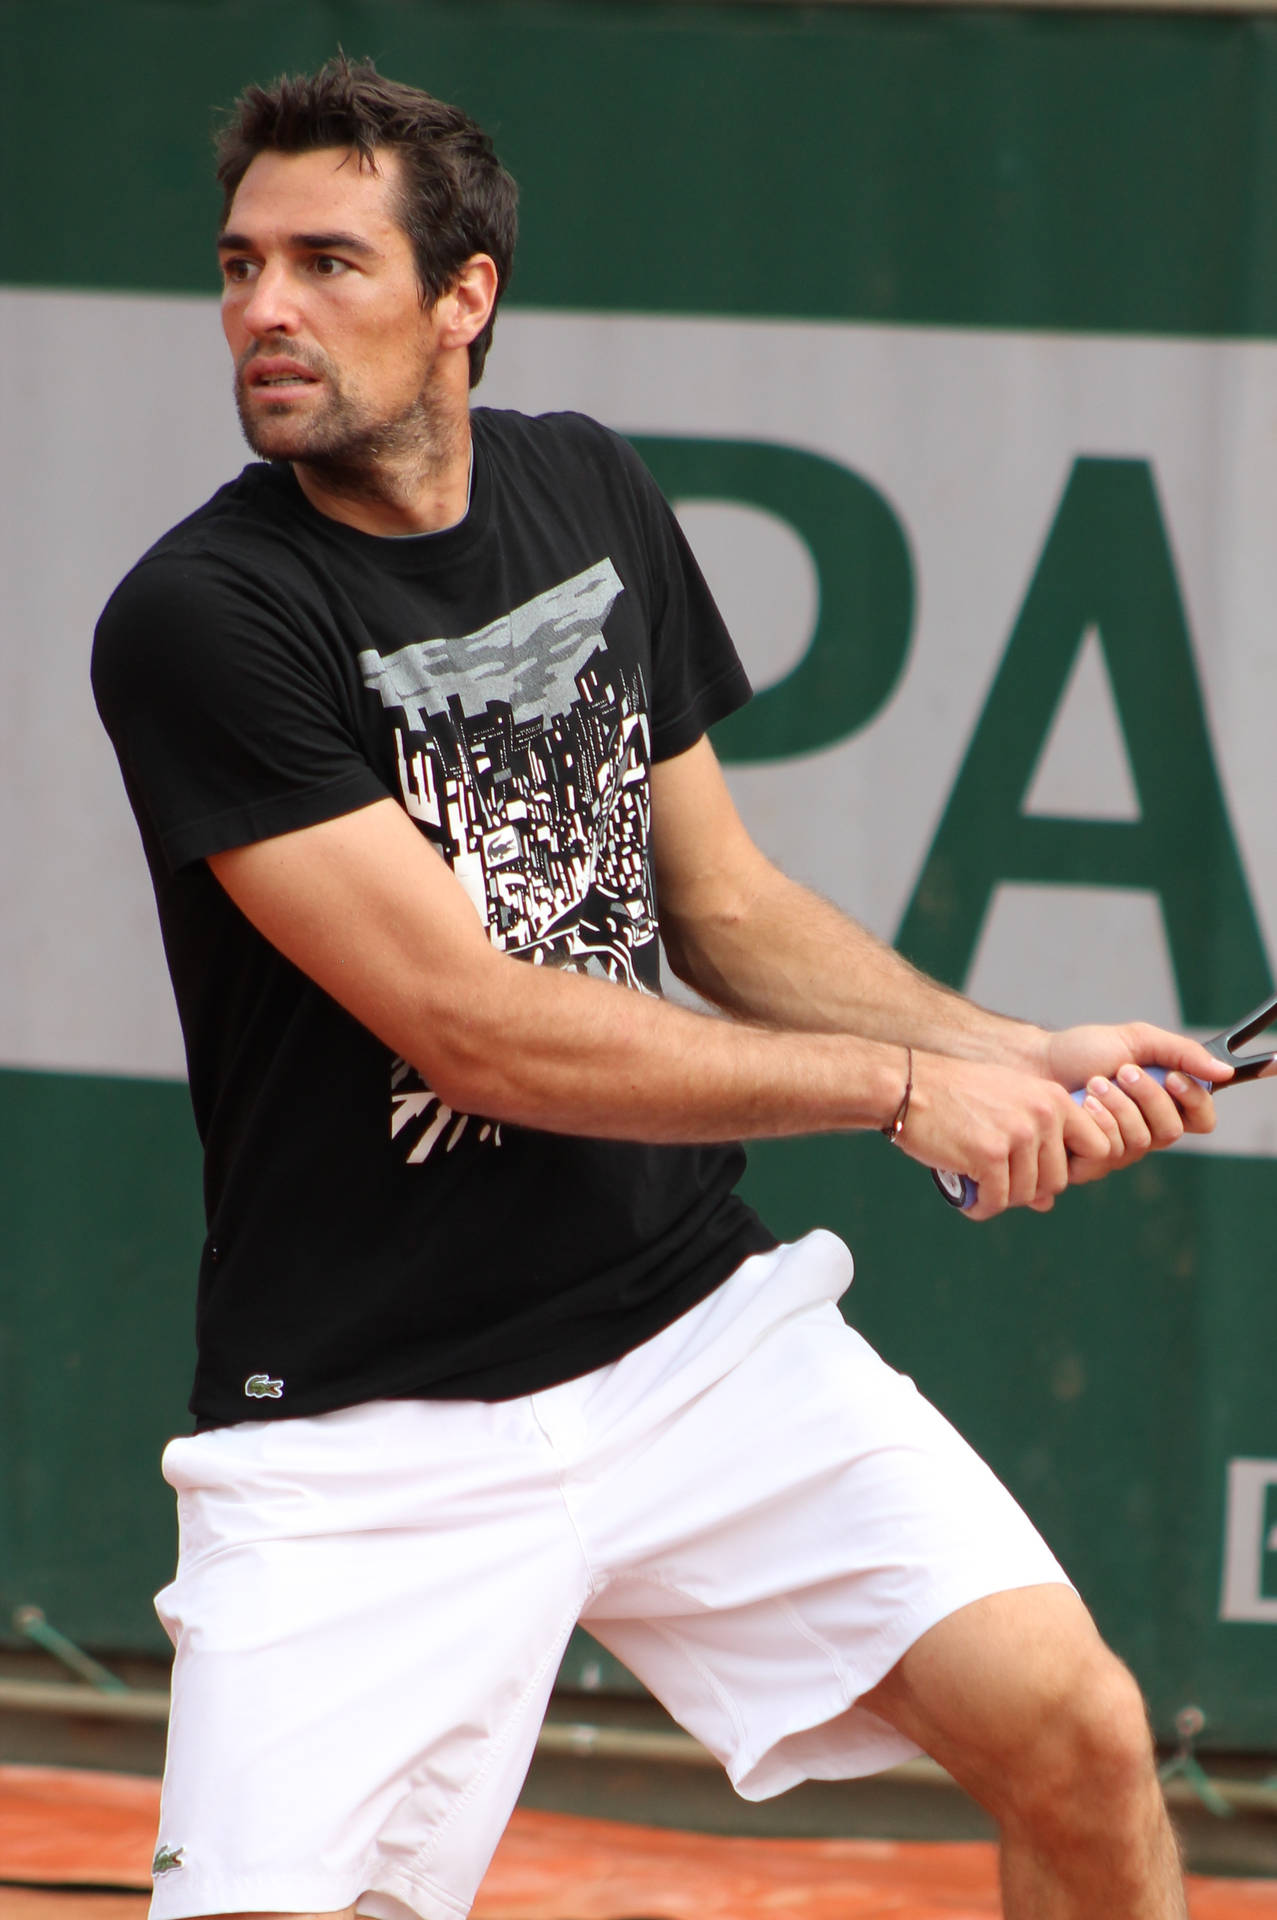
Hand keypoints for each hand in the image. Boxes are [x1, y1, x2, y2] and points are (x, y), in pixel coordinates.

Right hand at [898, 1052, 1113, 1219]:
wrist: (907, 1087)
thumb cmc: (953, 1096)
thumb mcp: (1005, 1107)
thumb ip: (1033, 1146)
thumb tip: (1048, 1204)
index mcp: (1054, 1098)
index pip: (1099, 1147)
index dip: (1074, 1167)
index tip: (1043, 1171)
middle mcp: (1043, 1114)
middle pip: (1059, 1179)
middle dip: (1030, 1189)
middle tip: (1000, 1185)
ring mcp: (1019, 1134)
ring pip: (1028, 1194)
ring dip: (1003, 1199)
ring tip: (981, 1191)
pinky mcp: (990, 1154)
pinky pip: (997, 1200)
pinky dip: (981, 1207)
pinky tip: (968, 1199)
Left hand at [1033, 1021, 1230, 1186]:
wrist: (1036, 1062)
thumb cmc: (1084, 1051)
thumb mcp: (1136, 1039)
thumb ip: (1182, 1052)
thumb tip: (1225, 1070)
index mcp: (1164, 1104)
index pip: (1201, 1119)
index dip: (1193, 1101)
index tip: (1171, 1076)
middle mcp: (1146, 1132)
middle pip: (1169, 1132)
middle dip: (1146, 1098)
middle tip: (1122, 1072)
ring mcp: (1118, 1151)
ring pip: (1139, 1143)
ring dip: (1117, 1107)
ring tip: (1094, 1084)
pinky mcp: (1088, 1162)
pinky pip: (1107, 1156)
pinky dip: (1096, 1125)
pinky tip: (1081, 1106)